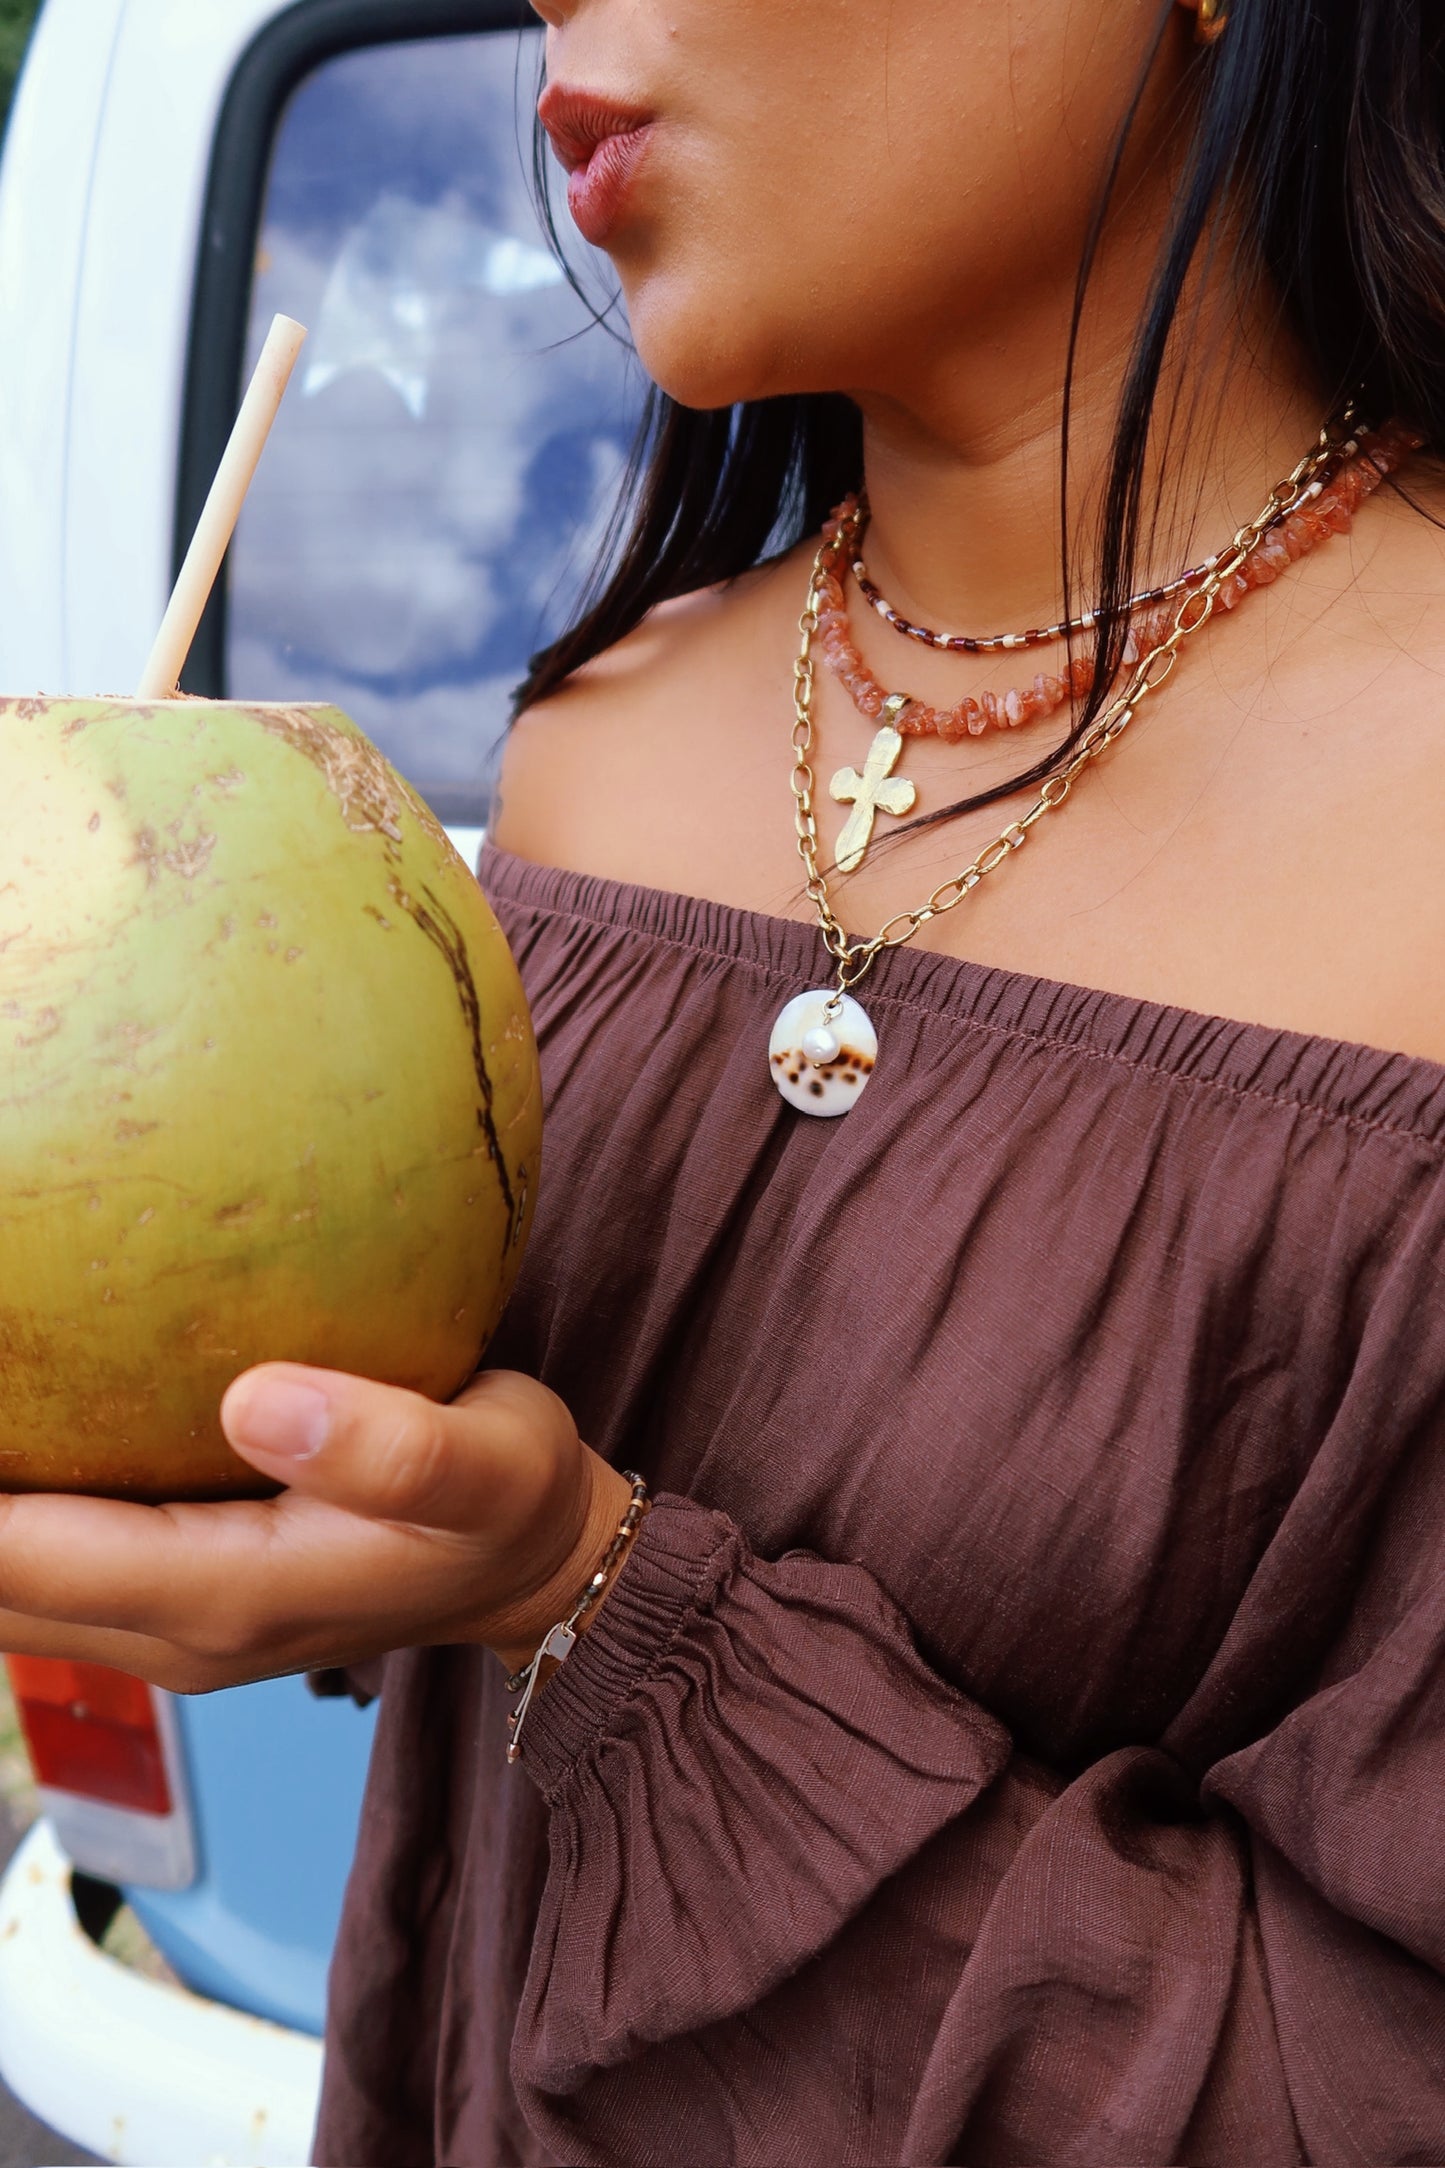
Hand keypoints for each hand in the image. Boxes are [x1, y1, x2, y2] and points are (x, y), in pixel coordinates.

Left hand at [0, 1366, 634, 1692]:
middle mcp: (171, 1632)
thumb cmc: (510, 1499)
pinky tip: (24, 1407)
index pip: (15, 1557)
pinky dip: (11, 1506)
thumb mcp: (493, 1466)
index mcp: (228, 1597)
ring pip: (2, 1584)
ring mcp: (162, 1626)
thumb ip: (393, 1450)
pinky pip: (39, 1565)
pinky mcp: (166, 1600)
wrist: (531, 1564)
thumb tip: (254, 1399)